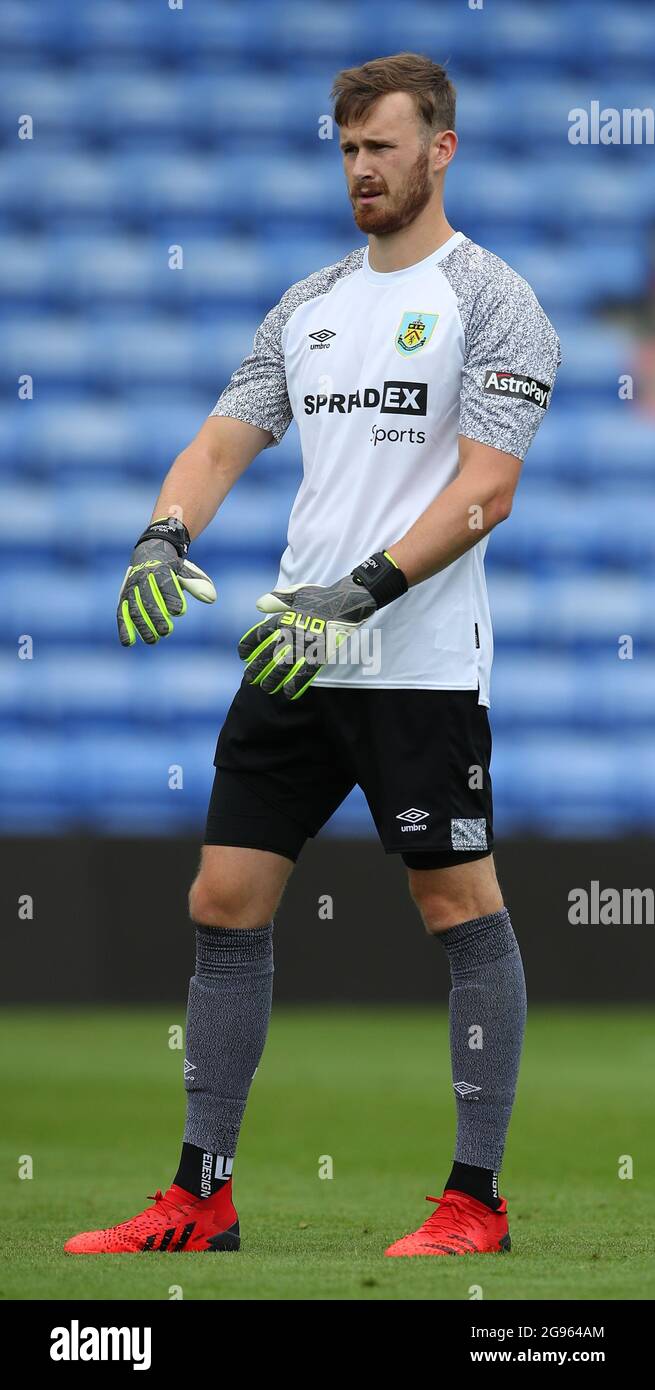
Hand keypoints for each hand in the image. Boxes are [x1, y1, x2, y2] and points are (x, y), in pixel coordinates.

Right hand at [117, 516, 215, 645]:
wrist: (148, 556)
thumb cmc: (172, 569)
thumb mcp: (186, 571)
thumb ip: (197, 584)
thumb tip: (212, 599)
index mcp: (160, 569)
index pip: (165, 585)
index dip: (171, 598)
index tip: (180, 611)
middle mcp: (143, 578)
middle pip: (148, 599)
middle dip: (156, 617)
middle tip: (166, 632)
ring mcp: (131, 589)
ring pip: (134, 609)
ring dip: (142, 626)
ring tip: (152, 640)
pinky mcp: (123, 599)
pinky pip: (121, 614)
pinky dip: (124, 628)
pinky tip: (127, 643)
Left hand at [238, 551, 407, 698]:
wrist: (346, 601)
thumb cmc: (322, 596)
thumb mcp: (297, 592)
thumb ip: (277, 599)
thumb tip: (258, 604)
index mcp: (284, 617)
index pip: (260, 634)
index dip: (249, 646)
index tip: (243, 655)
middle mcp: (291, 632)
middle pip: (268, 654)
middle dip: (256, 667)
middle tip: (249, 678)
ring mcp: (305, 644)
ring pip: (283, 666)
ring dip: (273, 679)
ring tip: (265, 688)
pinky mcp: (320, 652)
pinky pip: (305, 672)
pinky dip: (296, 684)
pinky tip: (288, 693)